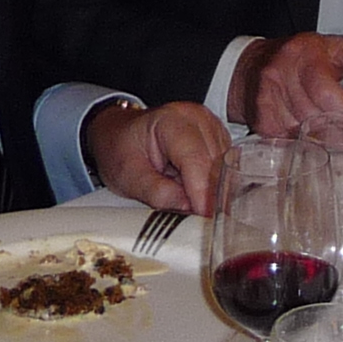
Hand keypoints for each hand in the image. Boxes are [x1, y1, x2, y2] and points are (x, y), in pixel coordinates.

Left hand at [89, 97, 227, 213]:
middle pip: (216, 165)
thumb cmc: (120, 149)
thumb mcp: (129, 177)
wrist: (117, 133)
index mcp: (172, 121)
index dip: (203, 193)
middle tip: (195, 222)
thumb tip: (190, 209)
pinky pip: (225, 168)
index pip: (197, 160)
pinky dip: (212, 185)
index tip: (204, 220)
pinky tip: (194, 191)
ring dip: (211, 192)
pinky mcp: (217, 138)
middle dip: (208, 197)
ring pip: (225, 169)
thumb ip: (159, 194)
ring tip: (186, 201)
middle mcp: (198, 119)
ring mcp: (210, 126)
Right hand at [238, 31, 342, 141]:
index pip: (325, 91)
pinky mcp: (260, 121)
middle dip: (341, 132)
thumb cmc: (300, 57)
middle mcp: (281, 77)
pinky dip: (305, 145)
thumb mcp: (338, 49)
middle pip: (314, 117)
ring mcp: (267, 100)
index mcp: (304, 57)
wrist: (253, 64)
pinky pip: (288, 142)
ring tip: (339, 139)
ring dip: (325, 141)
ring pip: (302, 133)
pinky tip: (315, 140)